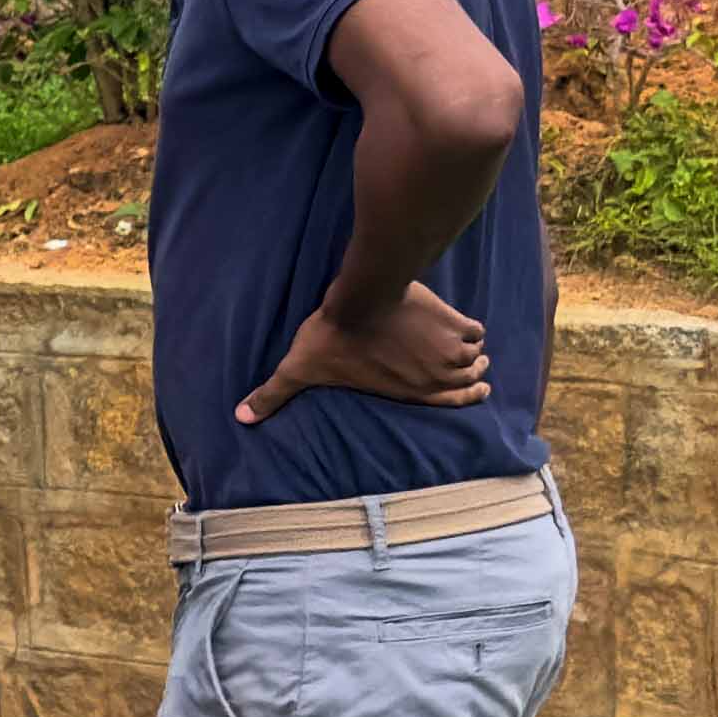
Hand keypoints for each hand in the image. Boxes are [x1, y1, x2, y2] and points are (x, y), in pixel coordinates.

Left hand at [237, 278, 490, 425]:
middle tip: (469, 363)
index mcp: (411, 392)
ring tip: (466, 344)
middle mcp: (438, 375)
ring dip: (473, 351)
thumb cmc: (332, 336)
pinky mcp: (453, 320)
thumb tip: (240, 417)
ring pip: (477, 354)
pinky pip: (476, 329)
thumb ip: (273, 395)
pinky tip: (461, 323)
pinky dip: (471, 328)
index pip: (455, 402)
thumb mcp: (299, 369)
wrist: (359, 298)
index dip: (467, 396)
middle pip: (472, 377)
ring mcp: (449, 348)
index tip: (475, 388)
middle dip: (471, 372)